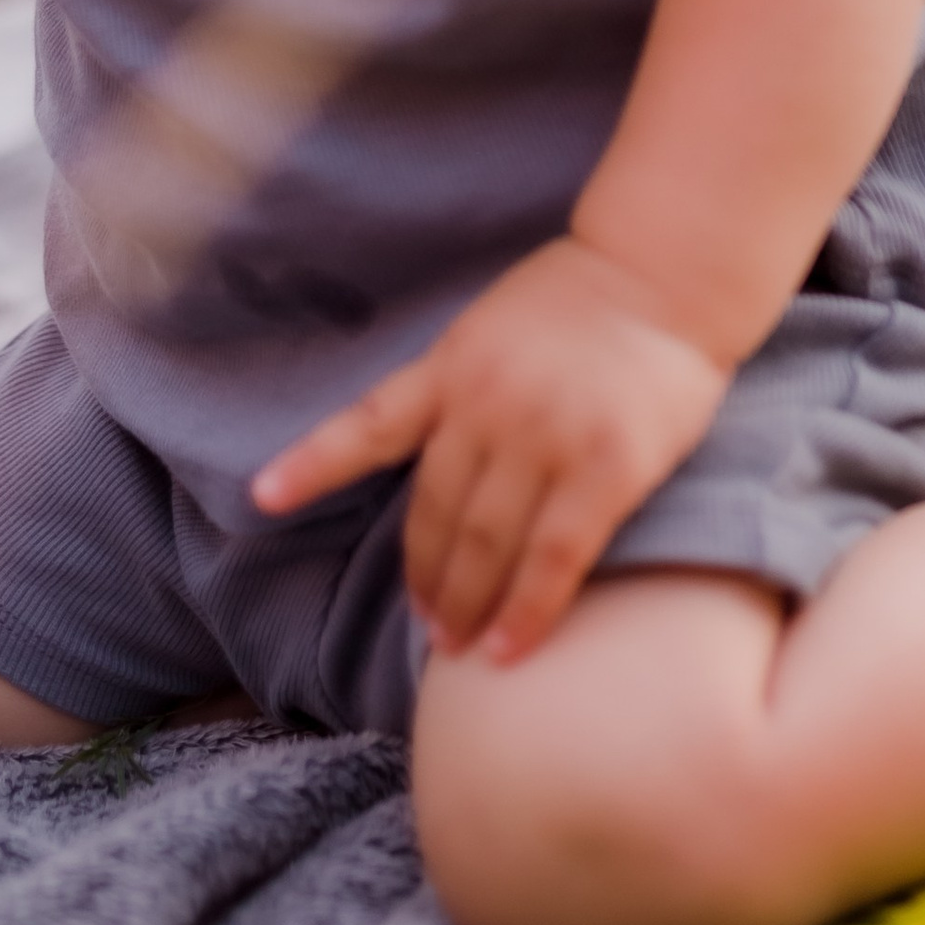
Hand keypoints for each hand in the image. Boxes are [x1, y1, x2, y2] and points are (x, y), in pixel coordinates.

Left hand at [250, 236, 730, 665]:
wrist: (662, 274)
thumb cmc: (580, 306)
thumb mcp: (490, 329)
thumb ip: (461, 390)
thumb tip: (437, 465)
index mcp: (452, 366)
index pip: (369, 423)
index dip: (314, 463)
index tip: (262, 496)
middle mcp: (487, 403)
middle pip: (435, 512)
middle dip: (425, 576)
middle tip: (425, 623)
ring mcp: (546, 436)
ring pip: (487, 543)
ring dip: (465, 604)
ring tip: (457, 645)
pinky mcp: (604, 468)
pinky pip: (555, 558)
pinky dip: (527, 611)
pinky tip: (508, 650)